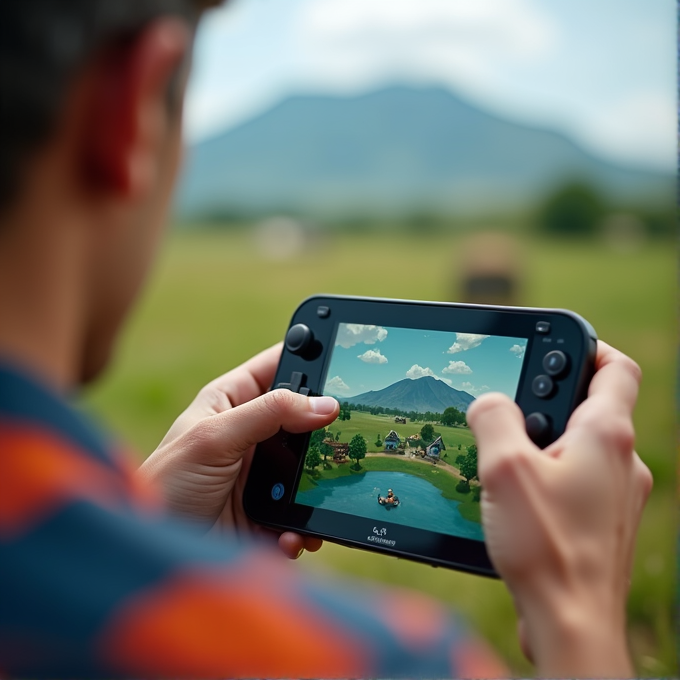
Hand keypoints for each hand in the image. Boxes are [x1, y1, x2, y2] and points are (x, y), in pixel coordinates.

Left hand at [138, 343, 338, 558]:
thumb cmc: (165, 486)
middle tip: (342, 434)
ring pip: (309, 468)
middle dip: (323, 429)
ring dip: (317, 484)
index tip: (339, 360)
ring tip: (320, 493)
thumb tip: (324, 404)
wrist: (152, 556)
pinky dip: (302, 526)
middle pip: (302, 418)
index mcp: (230, 402)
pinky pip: (300, 513)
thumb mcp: (213, 438)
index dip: (306, 358)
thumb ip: (268, 413)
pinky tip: (291, 535)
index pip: (276, 366)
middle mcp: (249, 435)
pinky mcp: (268, 514)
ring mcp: (261, 476)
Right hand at [467, 341, 651, 677]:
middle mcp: (622, 462)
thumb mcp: (505, 468)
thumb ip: (493, 419)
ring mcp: (616, 495)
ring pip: (581, 448)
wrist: (572, 624)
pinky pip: (576, 482)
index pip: (616, 368)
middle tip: (508, 410)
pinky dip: (548, 477)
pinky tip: (515, 499)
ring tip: (504, 461)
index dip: (587, 348)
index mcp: (606, 436)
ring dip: (544, 443)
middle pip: (592, 407)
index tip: (554, 348)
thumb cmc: (547, 547)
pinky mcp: (601, 523)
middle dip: (547, 401)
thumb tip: (489, 402)